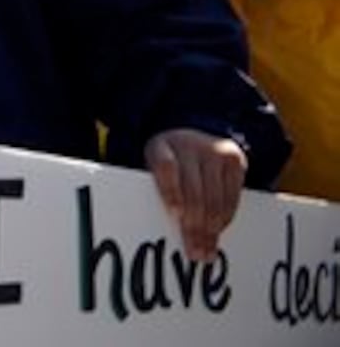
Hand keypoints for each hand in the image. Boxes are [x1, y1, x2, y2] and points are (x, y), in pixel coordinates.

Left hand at [144, 128, 247, 262]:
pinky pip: (232, 195)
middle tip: (194, 252)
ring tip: (207, 250)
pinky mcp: (234, 159)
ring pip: (215, 196)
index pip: (166, 168)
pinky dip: (226, 216)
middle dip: (194, 226)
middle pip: (194, 190)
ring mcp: (213, 150)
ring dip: (212, 228)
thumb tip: (158, 228)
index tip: (175, 214)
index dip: (171, 191)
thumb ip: (156, 190)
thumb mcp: (152, 167)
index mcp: (160, 147)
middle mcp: (187, 145)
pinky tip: (219, 230)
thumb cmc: (168, 162)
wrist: (191, 135)